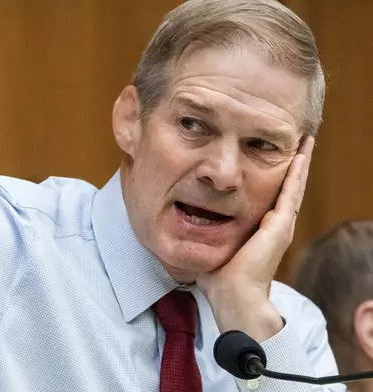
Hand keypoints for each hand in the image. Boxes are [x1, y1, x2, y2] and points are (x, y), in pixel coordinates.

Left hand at [197, 136, 314, 341]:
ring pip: (294, 187)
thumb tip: (183, 224)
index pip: (270, 197)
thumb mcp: (211, 246)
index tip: (270, 157)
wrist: (232, 297)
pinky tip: (299, 156)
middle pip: (287, 188)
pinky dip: (297, 173)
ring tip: (305, 141)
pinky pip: (291, 193)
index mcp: (260, 231)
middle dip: (292, 165)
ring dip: (300, 164)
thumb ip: (205, 233)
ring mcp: (280, 226)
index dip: (275, 178)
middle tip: (297, 142)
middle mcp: (275, 226)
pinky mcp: (280, 227)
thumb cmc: (218, 279)